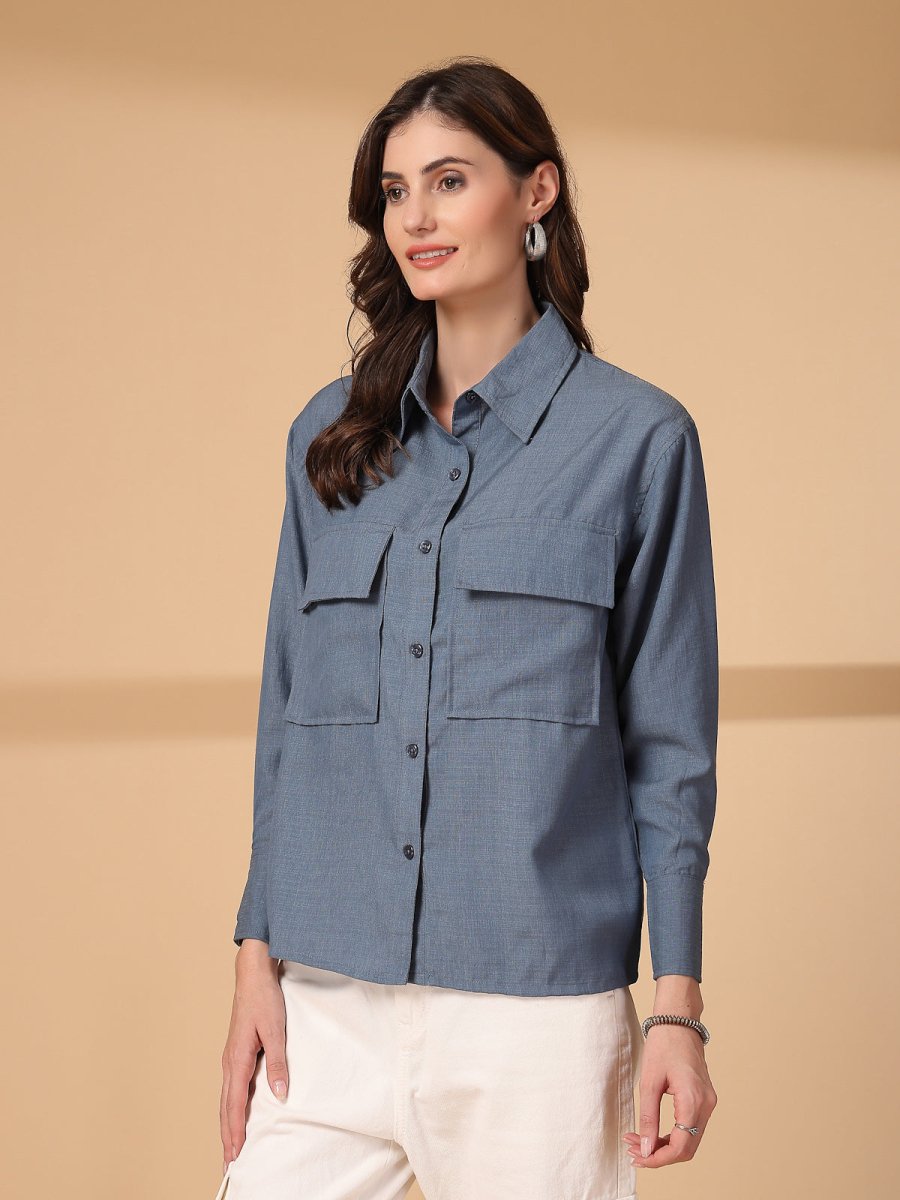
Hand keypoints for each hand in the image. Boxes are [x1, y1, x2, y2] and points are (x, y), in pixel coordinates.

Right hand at [219, 942, 287, 1174]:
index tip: (235, 1154)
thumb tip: (280, 1096)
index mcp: (238, 1059)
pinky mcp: (235, 1053)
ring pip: (226, 1099)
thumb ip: (277, 1064)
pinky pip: (230, 1087)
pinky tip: (235, 1113)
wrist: (252, 976)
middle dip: (227, 1136)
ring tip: (230, 1146)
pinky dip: (230, 1106)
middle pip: (225, 1107)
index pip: (234, 1104)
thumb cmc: (264, 999)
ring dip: (227, 1123)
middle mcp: (229, 1062)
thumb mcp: (276, 1030)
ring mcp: (230, 1057)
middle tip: (228, 1163)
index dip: (235, 1131)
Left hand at [622, 1023, 716, 1168]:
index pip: (680, 1147)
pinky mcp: (705, 1100)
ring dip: (664, 1146)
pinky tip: (653, 1134)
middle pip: (687, 1148)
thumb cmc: (663, 1045)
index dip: (658, 1159)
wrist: (678, 1022)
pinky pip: (691, 1128)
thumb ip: (648, 1118)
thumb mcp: (649, 1082)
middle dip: (659, 1155)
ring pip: (689, 1140)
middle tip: (633, 1151)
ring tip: (638, 1142)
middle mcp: (706, 1105)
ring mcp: (708, 1103)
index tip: (638, 1157)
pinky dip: (672, 1135)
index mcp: (693, 1100)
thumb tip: (646, 1149)